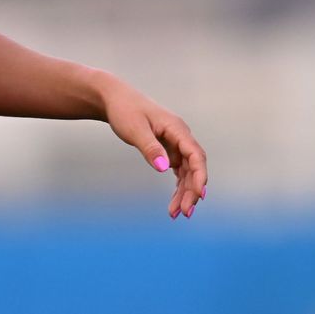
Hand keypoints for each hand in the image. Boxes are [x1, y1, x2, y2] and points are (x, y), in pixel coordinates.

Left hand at [98, 74, 208, 218]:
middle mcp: (180, 136)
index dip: (200, 176)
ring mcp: (175, 143)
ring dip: (184, 192)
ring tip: (176, 214)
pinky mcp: (168, 149)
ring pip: (187, 172)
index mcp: (177, 129)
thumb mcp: (135, 129)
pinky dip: (177, 186)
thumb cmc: (124, 110)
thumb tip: (164, 168)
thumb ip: (150, 148)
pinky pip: (178, 170)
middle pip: (193, 167)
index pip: (196, 155)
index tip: (199, 195)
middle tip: (184, 213)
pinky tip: (175, 202)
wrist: (114, 99)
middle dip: (191, 191)